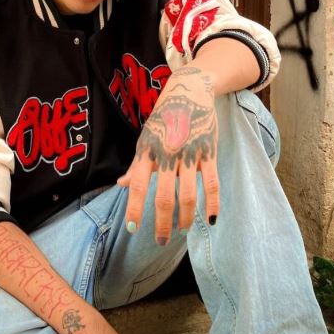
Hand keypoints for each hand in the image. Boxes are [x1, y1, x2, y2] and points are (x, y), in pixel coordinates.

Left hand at [119, 67, 218, 244]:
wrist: (189, 93)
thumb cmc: (163, 121)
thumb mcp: (144, 140)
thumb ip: (136, 166)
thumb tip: (120, 185)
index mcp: (147, 153)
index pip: (137, 186)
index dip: (134, 209)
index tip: (132, 230)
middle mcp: (166, 155)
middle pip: (163, 196)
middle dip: (161, 222)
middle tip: (160, 240)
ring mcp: (189, 155)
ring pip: (188, 194)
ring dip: (186, 217)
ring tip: (182, 230)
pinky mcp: (209, 153)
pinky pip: (212, 183)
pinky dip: (213, 203)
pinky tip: (211, 219)